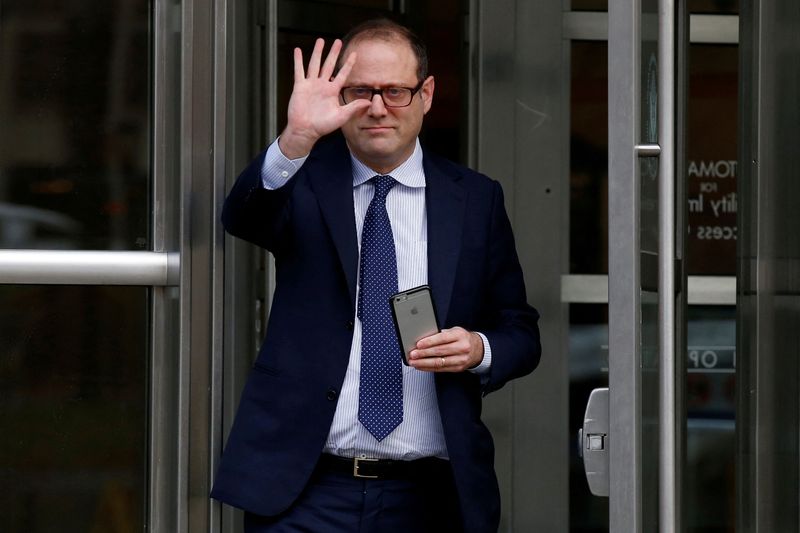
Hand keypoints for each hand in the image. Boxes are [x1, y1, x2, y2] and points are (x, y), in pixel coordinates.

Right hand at [279, 38, 370, 158]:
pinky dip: (298, 61)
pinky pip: (299, 71)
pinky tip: (298, 50)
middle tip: (338, 41)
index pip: (342, 74)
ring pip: (315, 64)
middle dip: (333, 53)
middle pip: (329, 65)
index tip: (355, 54)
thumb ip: (354, 107)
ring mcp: (311, 85)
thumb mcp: (341, 116)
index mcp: (332, 91)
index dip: (348, 64)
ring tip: (320, 40)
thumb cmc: (323, 126)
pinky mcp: (300, 87)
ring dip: (317, 52)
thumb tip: (370, 102)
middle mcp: (322, 85)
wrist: (306, 130)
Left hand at [407, 327, 484, 372]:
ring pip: (439, 362)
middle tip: (412, 354)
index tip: (418, 344)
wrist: (478, 349)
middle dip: (423, 354)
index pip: (442, 338)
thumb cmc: (462, 338)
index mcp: (459, 335)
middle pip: (439, 351)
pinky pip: (441, 369)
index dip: (429, 342)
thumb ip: (441, 334)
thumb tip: (423, 338)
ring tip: (414, 362)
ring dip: (424, 363)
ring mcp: (460, 359)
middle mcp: (462, 347)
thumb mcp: (454, 331)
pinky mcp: (458, 368)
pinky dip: (429, 368)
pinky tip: (421, 366)